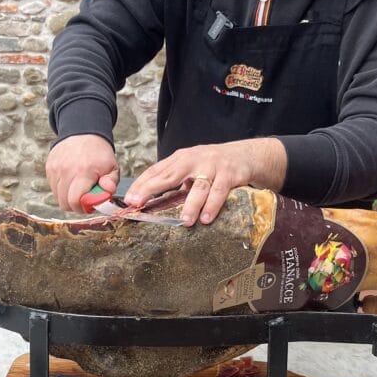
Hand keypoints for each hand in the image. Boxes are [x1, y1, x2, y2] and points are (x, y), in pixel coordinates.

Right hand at [46, 135, 118, 212]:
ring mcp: (55, 169)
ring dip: (68, 197)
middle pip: (65, 203)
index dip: (83, 208)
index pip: (75, 201)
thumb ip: (111, 182)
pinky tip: (71, 181)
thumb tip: (108, 191)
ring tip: (79, 188)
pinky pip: (53, 188)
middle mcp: (66, 171)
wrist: (83, 132)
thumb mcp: (112, 167)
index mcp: (83, 172)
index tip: (91, 204)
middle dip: (76, 205)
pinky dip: (62, 189)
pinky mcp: (49, 168)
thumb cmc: (99, 153)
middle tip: (86, 198)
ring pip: (58, 197)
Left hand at [124, 139, 287, 225]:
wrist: (247, 155)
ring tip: (183, 221)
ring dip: (191, 205)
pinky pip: (219, 192)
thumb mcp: (192, 168)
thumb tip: (150, 201)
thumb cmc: (214, 166)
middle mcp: (195, 160)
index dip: (142, 184)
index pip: (157, 170)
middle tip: (140, 204)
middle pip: (170, 174)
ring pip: (199, 187)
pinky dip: (212, 206)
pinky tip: (206, 219)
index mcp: (182, 158)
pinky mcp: (230, 175)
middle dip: (152, 189)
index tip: (130, 199)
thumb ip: (175, 181)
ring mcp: (212, 167)